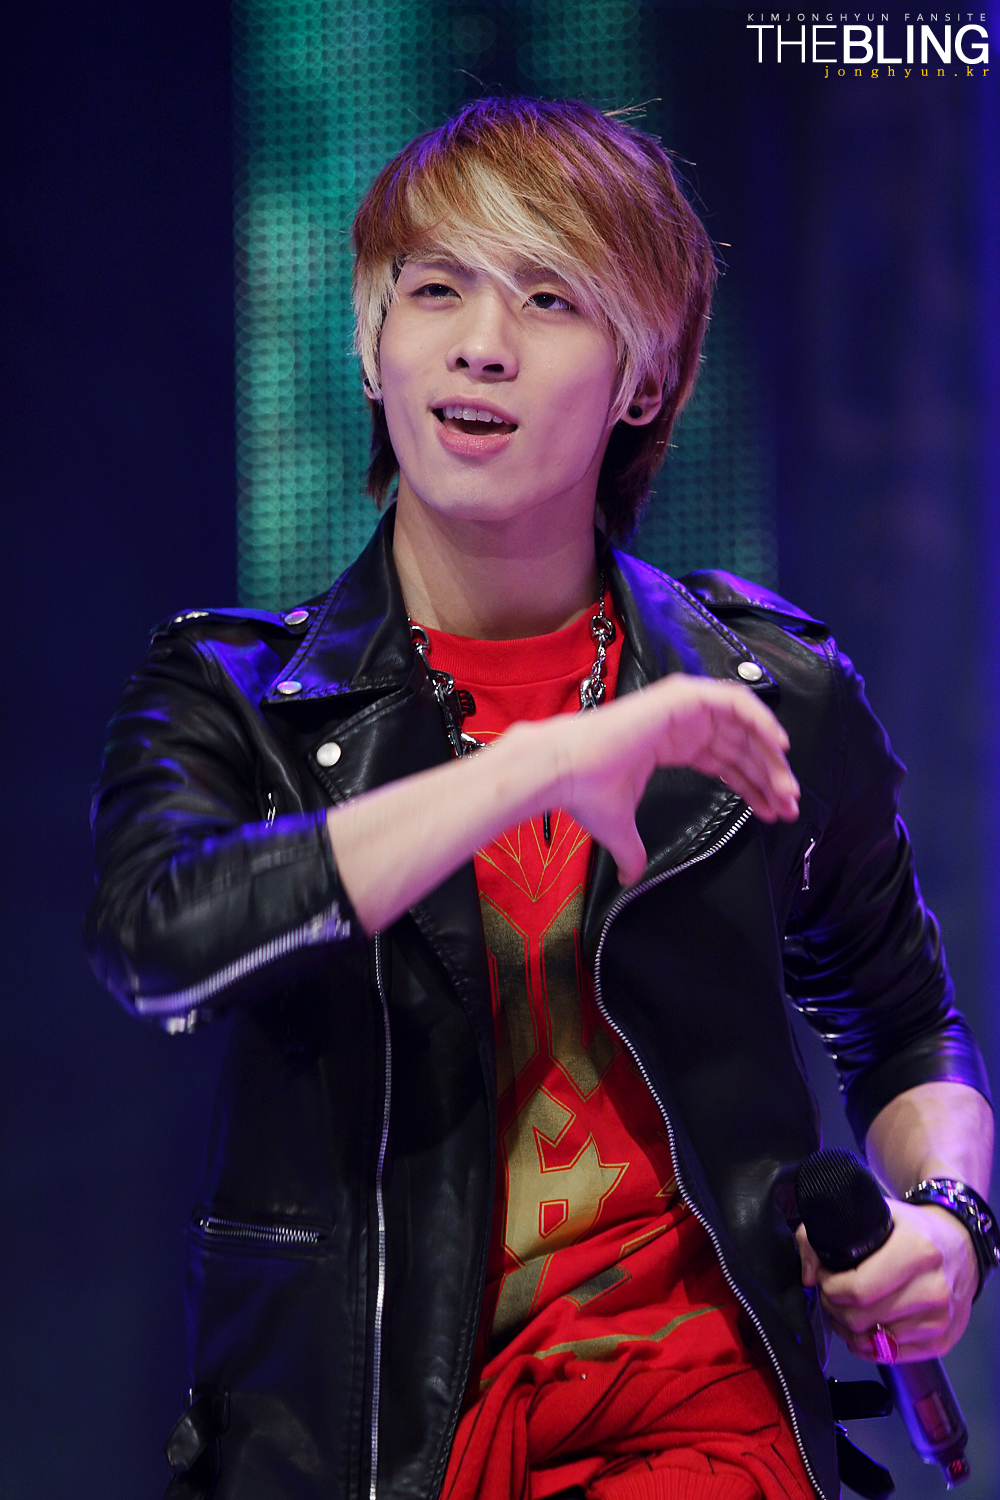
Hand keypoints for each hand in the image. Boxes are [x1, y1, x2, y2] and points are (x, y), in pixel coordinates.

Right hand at [548, 673, 799, 884]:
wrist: (567, 771)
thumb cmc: (587, 791)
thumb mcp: (621, 828)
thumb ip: (634, 851)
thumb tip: (629, 880)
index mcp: (671, 744)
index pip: (725, 761)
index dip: (753, 785)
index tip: (774, 811)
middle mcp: (681, 723)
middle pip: (740, 746)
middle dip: (768, 775)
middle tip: (789, 805)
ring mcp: (683, 707)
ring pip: (742, 725)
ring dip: (769, 754)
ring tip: (786, 787)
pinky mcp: (683, 697)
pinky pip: (734, 703)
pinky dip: (760, 720)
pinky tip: (779, 747)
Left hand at [796, 1198, 978, 1361]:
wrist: (961, 1246)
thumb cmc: (913, 1229)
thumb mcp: (875, 1211)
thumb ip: (828, 1232)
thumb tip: (808, 1273)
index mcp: (917, 1251)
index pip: (858, 1289)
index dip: (830, 1286)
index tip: (823, 1275)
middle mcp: (933, 1289)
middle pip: (862, 1318)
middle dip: (834, 1306)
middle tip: (830, 1292)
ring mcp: (939, 1320)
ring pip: (873, 1342)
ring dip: (848, 1328)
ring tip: (845, 1307)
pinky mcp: (941, 1341)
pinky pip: (890, 1356)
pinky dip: (868, 1345)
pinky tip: (863, 1325)